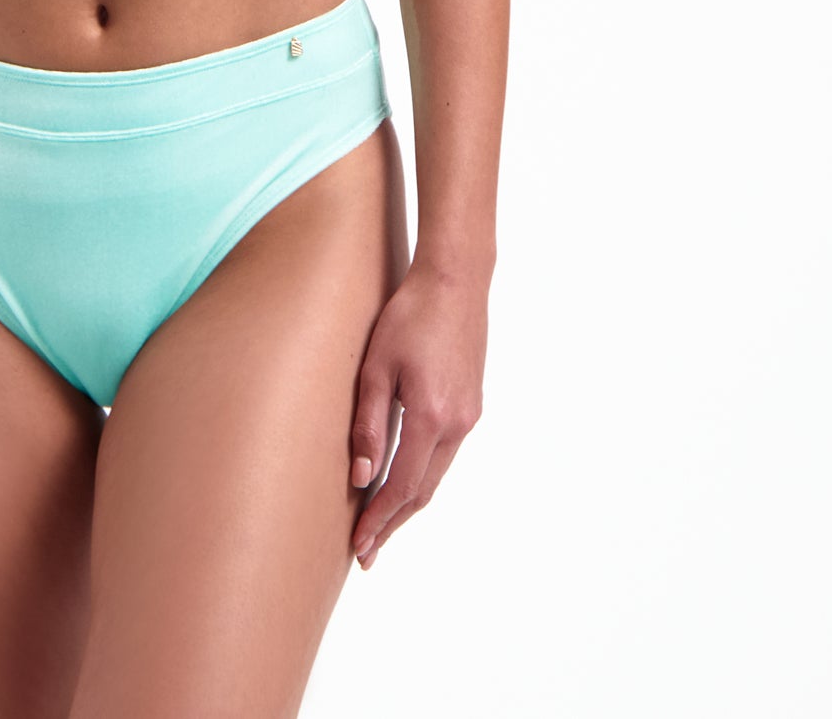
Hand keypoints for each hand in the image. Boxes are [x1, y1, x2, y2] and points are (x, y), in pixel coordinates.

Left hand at [347, 259, 487, 568]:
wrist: (456, 281)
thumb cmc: (410, 315)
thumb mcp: (377, 366)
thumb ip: (368, 423)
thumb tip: (360, 476)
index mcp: (431, 417)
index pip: (401, 486)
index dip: (378, 519)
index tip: (359, 546)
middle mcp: (457, 425)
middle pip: (422, 491)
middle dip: (392, 523)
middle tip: (367, 552)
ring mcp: (469, 416)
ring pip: (436, 475)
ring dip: (408, 503)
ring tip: (381, 523)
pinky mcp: (472, 404)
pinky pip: (445, 454)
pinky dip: (422, 476)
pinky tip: (405, 480)